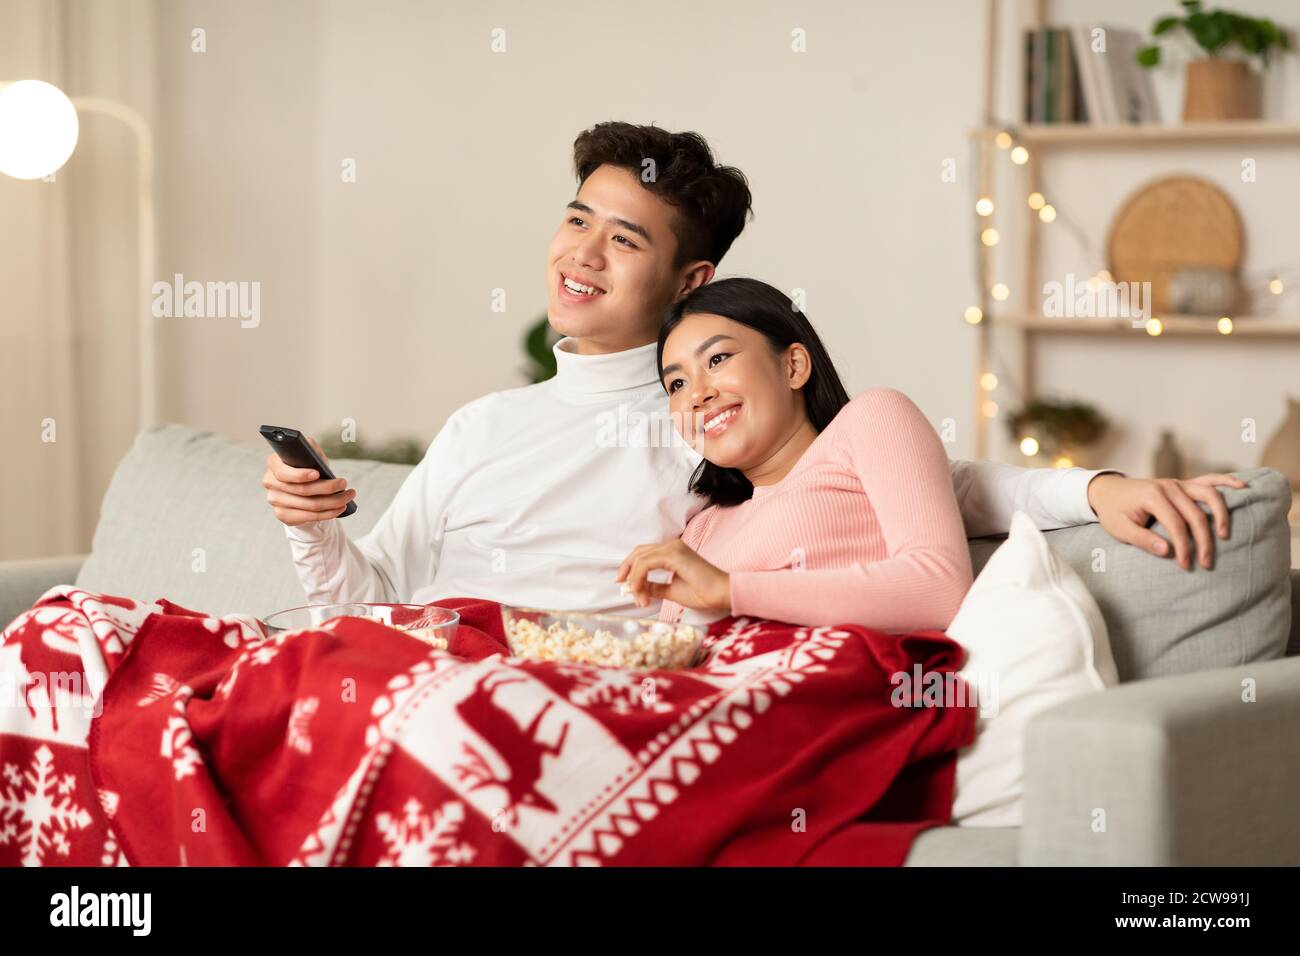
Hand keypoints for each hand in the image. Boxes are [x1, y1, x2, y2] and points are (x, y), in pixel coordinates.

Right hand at [261, 434, 355, 526]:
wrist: (301, 485)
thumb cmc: (306, 466)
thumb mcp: (309, 455)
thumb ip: (310, 449)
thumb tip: (313, 452)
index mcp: (274, 464)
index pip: (283, 472)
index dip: (300, 475)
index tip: (317, 473)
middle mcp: (270, 482)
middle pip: (301, 490)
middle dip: (327, 488)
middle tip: (344, 484)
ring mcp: (275, 500)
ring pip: (309, 506)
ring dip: (333, 502)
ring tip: (347, 496)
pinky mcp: (283, 515)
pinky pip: (308, 517)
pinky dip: (327, 514)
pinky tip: (339, 508)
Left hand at [616, 539, 730, 611]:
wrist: (721, 594)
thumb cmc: (703, 592)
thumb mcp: (672, 590)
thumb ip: (655, 587)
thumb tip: (639, 589)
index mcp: (672, 551)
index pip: (644, 553)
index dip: (630, 567)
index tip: (624, 584)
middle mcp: (672, 545)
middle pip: (638, 552)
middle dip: (626, 570)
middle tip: (622, 587)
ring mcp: (673, 548)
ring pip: (640, 558)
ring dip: (634, 579)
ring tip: (638, 598)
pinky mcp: (674, 555)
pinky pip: (646, 564)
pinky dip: (639, 578)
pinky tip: (641, 593)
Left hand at [1086, 472, 1245, 570]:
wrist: (1107, 491)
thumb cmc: (1113, 512)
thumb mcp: (1119, 529)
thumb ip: (1143, 540)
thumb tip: (1168, 552)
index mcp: (1152, 496)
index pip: (1176, 525)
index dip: (1184, 547)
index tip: (1186, 565)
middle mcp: (1169, 486)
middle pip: (1195, 514)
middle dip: (1203, 541)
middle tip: (1207, 563)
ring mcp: (1178, 483)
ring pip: (1208, 495)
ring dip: (1221, 515)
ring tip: (1225, 536)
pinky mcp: (1183, 483)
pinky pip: (1209, 479)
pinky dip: (1226, 481)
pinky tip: (1242, 486)